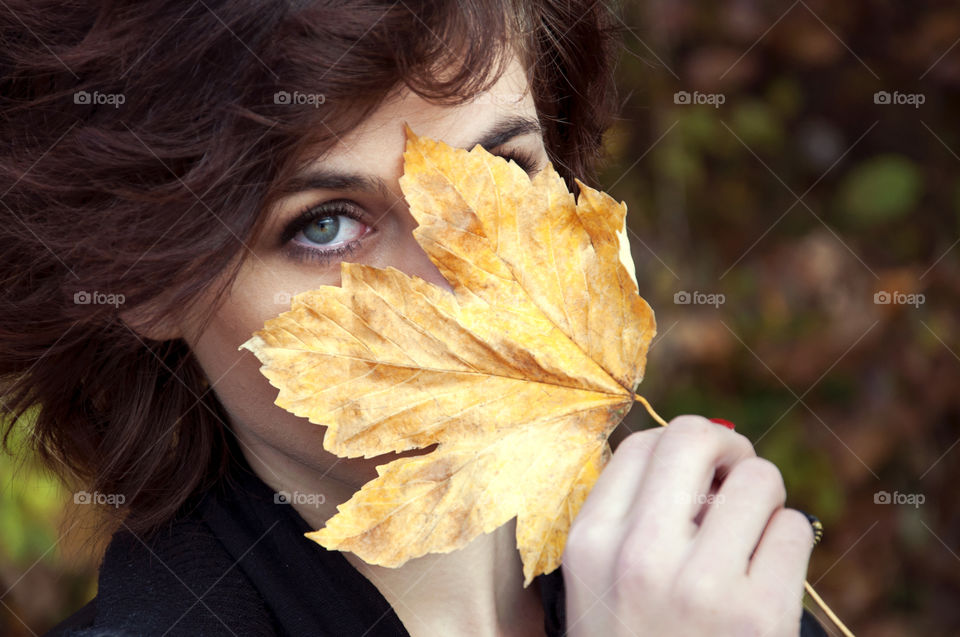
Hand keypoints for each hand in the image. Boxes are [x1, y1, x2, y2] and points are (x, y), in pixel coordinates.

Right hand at [562, 415, 815, 636]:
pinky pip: (793, 529)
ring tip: (752, 533)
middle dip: (728, 445)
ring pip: (759, 478)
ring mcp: (701, 586)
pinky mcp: (759, 616)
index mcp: (591, 543)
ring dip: (764, 497)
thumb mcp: (600, 585)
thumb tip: (702, 451)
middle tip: (737, 472)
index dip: (681, 443)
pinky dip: (787, 541)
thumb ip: (630, 518)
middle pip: (695, 436)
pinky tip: (767, 573)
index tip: (702, 466)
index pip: (641, 445)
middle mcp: (638, 555)